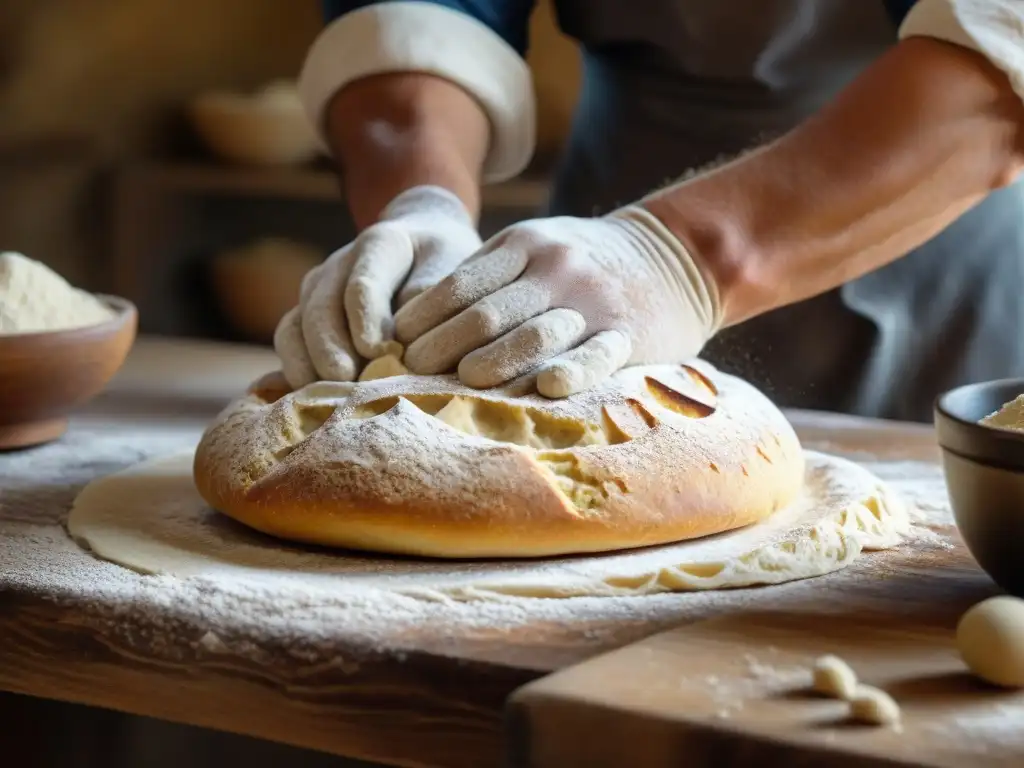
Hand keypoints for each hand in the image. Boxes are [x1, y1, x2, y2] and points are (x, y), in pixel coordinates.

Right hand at [273, 186, 481, 387]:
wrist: (423, 250)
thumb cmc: (444, 264)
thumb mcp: (452, 264)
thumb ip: (431, 292)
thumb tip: (404, 334)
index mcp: (379, 245)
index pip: (364, 282)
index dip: (366, 318)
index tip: (376, 350)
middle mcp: (339, 265)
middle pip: (321, 306)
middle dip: (330, 346)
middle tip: (344, 380)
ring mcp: (317, 291)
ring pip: (296, 326)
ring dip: (308, 363)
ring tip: (326, 396)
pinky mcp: (306, 317)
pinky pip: (288, 343)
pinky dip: (295, 370)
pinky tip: (311, 400)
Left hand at [393, 206, 722, 396]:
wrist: (677, 254)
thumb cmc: (585, 260)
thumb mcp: (538, 244)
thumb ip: (490, 272)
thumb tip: (418, 316)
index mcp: (526, 243)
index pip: (460, 283)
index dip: (423, 317)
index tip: (396, 345)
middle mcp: (555, 268)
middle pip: (487, 313)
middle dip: (442, 345)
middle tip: (411, 372)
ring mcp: (593, 300)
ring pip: (533, 334)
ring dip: (492, 362)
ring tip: (460, 384)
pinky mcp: (629, 333)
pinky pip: (595, 355)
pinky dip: (570, 372)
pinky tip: (545, 389)